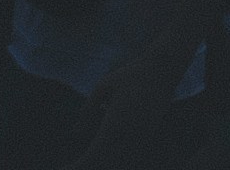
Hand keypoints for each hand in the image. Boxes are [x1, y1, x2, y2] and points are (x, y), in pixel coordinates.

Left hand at [64, 59, 186, 169]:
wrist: (163, 70)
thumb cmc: (130, 75)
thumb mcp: (103, 87)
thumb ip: (89, 109)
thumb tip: (76, 131)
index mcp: (114, 127)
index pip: (93, 158)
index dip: (79, 166)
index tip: (67, 167)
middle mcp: (129, 137)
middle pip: (105, 164)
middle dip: (90, 165)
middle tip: (75, 165)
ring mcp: (142, 138)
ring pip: (121, 162)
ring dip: (106, 162)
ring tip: (92, 157)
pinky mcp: (150, 134)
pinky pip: (133, 155)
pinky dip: (120, 158)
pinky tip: (112, 152)